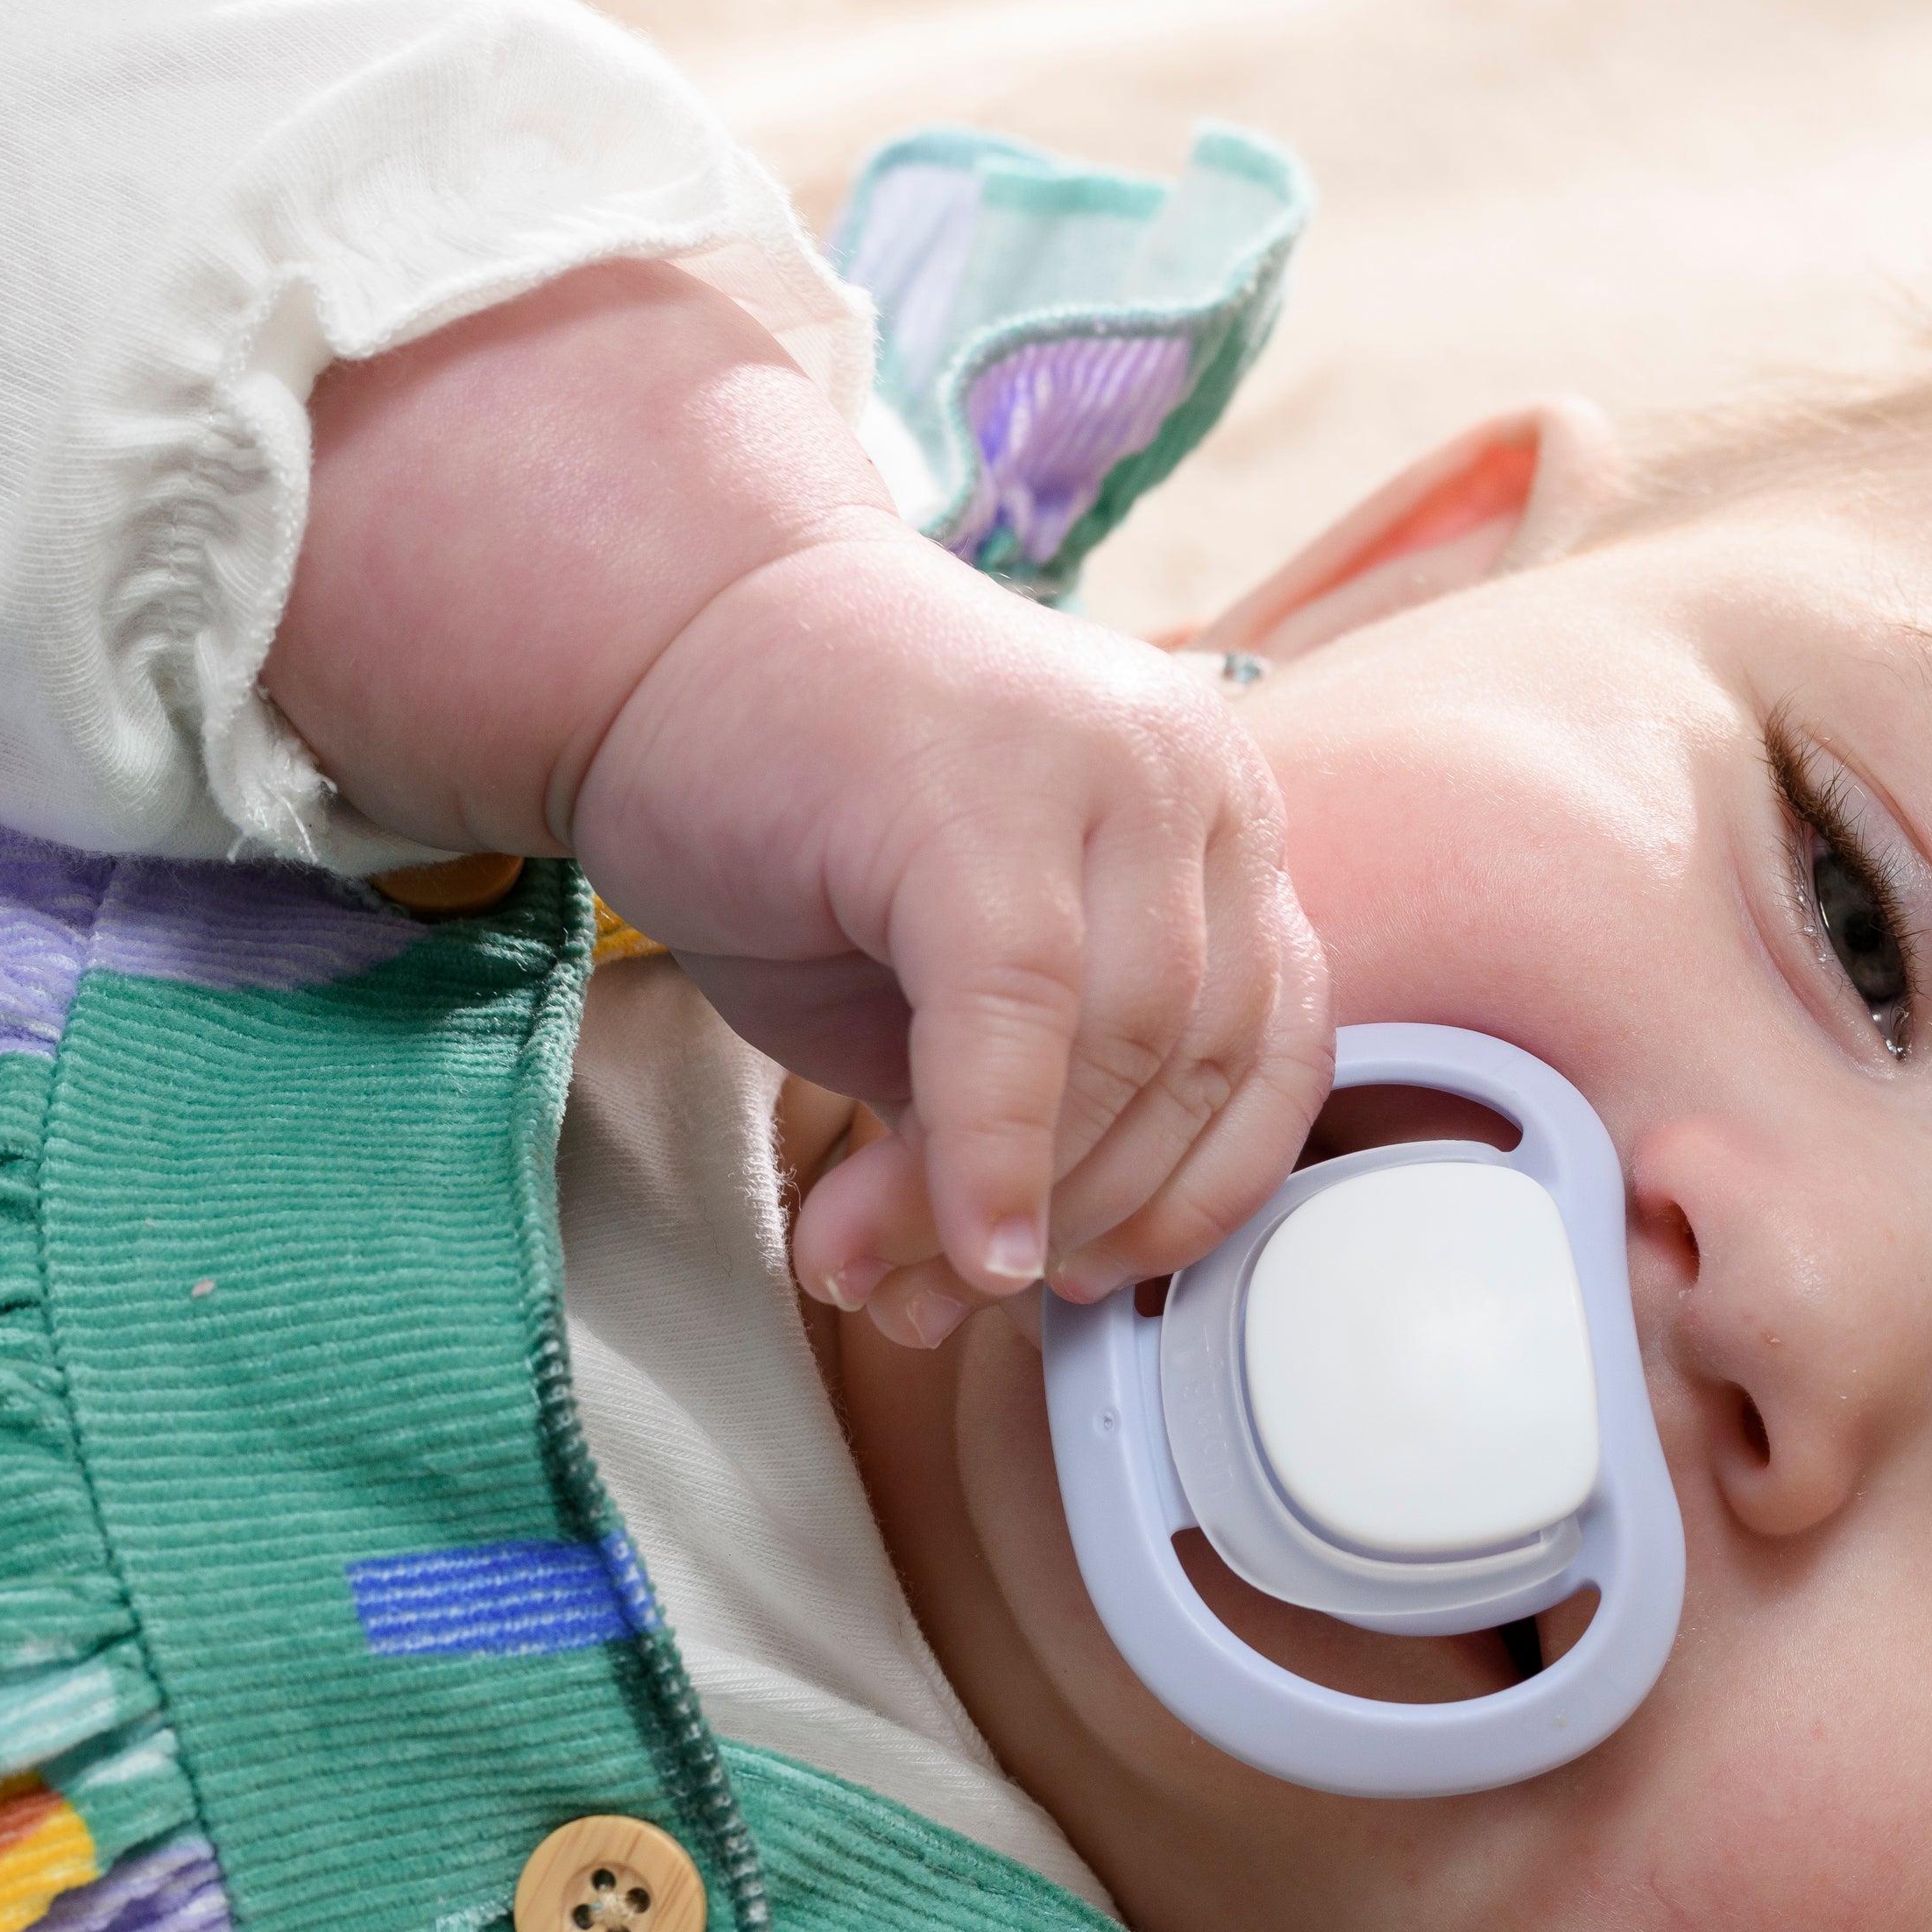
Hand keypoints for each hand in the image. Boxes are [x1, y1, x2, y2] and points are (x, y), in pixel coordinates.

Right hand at [572, 530, 1329, 1342]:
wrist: (659, 634)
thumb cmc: (806, 805)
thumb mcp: (950, 976)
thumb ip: (1020, 1096)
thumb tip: (1010, 1278)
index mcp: (1219, 819)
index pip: (1272, 1047)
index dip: (1191, 1195)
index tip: (1087, 1279)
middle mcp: (1194, 779)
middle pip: (1192, 1063)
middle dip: (1068, 1217)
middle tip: (936, 1298)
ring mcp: (1108, 765)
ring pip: (1119, 1053)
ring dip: (1001, 1204)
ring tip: (873, 1266)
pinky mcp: (989, 793)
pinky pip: (1022, 1016)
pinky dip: (987, 1156)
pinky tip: (937, 1243)